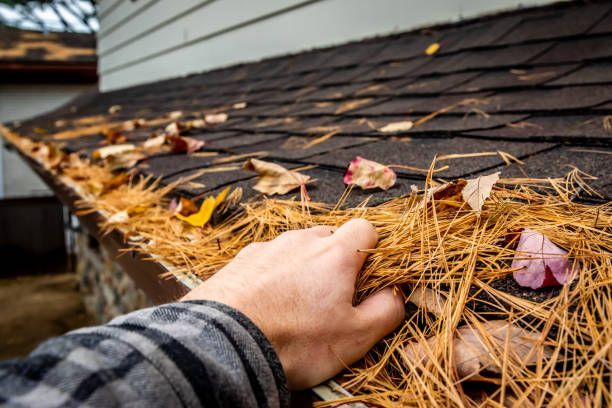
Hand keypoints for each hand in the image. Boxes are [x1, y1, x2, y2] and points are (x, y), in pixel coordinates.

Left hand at [182, 218, 404, 388]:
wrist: (224, 345)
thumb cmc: (294, 341)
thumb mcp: (355, 337)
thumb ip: (386, 311)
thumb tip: (396, 294)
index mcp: (334, 254)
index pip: (365, 228)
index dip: (372, 249)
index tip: (367, 276)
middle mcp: (301, 241)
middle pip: (329, 237)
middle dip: (335, 260)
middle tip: (331, 297)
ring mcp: (267, 248)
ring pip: (296, 248)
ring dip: (302, 268)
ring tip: (293, 305)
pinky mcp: (240, 260)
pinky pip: (267, 260)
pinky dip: (272, 276)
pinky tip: (265, 304)